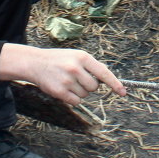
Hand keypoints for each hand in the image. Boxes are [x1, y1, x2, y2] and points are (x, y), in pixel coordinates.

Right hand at [0, 44, 126, 106]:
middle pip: (94, 87)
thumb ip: (91, 66)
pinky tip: (64, 89)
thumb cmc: (59, 59)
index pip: (104, 73)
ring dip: (79, 91)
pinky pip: (76, 101)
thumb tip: (108, 81)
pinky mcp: (59, 92)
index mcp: (82, 57)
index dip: (115, 84)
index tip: (123, 92)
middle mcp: (75, 68)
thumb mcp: (76, 56)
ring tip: (67, 81)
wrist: (35, 62)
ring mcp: (67, 80)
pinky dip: (73, 98)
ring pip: (85, 95)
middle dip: (89, 86)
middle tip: (77, 78)